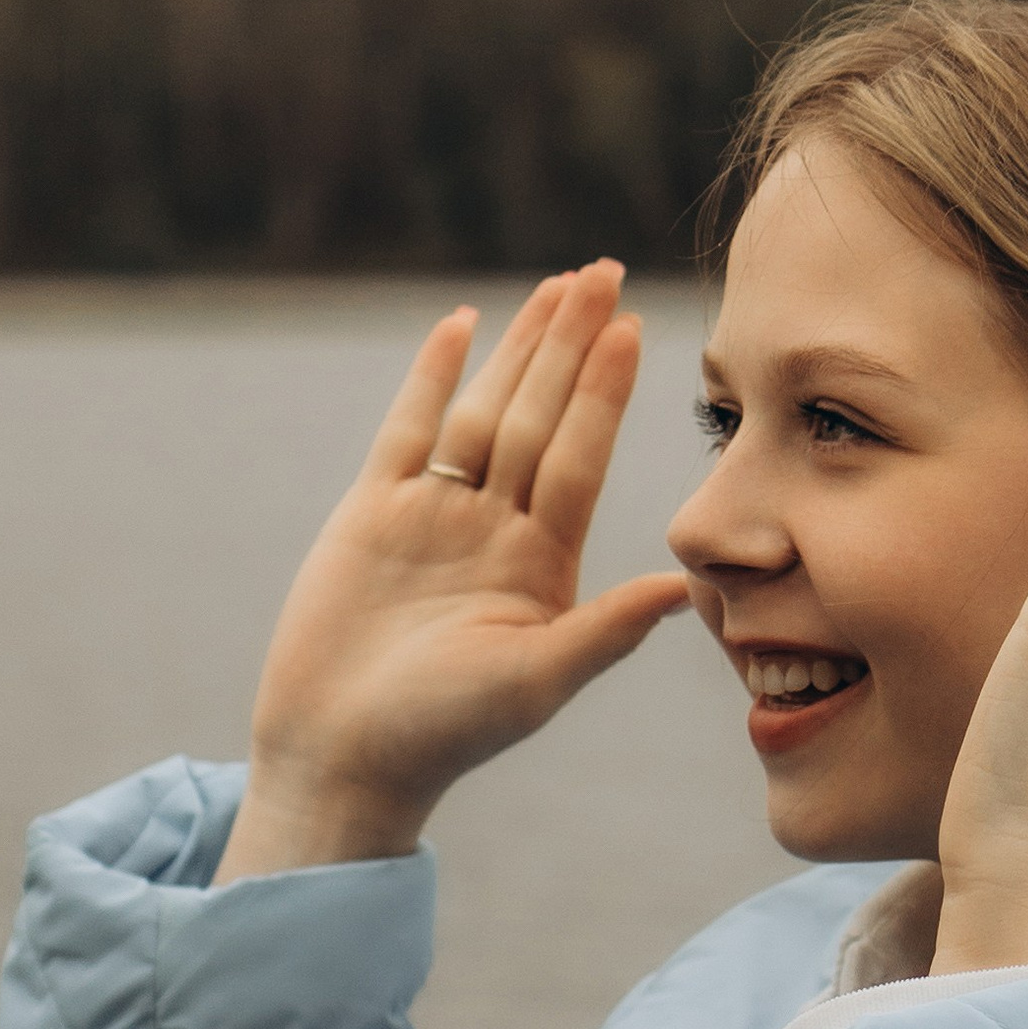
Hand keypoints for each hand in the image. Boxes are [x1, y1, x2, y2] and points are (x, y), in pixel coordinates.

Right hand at [218, 262, 693, 878]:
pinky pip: (410, 429)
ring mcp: (436, 515)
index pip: (581, 458)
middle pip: (541, 416)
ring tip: (556, 285)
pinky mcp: (375, 513)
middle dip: (571, 346)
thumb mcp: (536, 681)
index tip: (632, 331)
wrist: (343, 756)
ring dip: (519, 349)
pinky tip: (463, 325)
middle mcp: (497, 528)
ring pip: (485, 411)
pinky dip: (433, 377)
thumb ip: (606, 629)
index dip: (604, 394)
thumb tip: (684, 590)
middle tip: (605, 272)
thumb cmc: (444, 732)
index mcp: (543, 563)